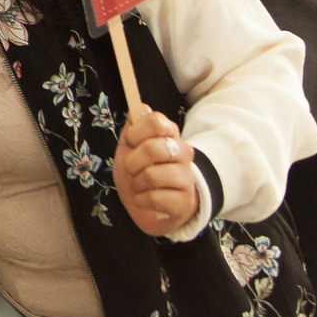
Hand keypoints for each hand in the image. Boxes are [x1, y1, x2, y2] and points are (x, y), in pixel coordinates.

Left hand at [113, 107, 199, 235]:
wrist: (153, 208)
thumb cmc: (141, 173)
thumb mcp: (130, 149)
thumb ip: (132, 128)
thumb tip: (140, 108)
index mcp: (170, 135)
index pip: (156, 121)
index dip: (136, 132)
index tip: (130, 142)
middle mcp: (183, 153)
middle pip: (152, 148)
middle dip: (132, 162)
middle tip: (131, 169)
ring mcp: (186, 178)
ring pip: (151, 175)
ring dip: (136, 184)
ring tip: (139, 186)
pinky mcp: (184, 202)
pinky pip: (153, 198)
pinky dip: (141, 200)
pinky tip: (145, 200)